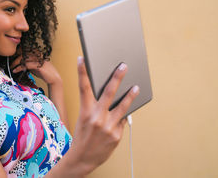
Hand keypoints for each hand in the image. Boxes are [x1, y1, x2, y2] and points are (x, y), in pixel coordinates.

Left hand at [11, 55, 61, 85]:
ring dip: (15, 63)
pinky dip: (19, 68)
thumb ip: (27, 62)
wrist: (53, 78)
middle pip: (23, 53)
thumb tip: (17, 62)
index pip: (24, 49)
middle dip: (15, 58)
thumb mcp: (33, 66)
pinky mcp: (39, 65)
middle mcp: (38, 54)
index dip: (17, 53)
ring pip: (23, 58)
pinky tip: (15, 70)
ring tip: (11, 68)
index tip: (11, 58)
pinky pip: (26, 65)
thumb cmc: (43, 72)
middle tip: (10, 64)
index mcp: (37, 52)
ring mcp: (39, 59)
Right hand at [67, 56, 139, 174]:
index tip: (82, 59)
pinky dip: (122, 117)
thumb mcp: (83, 118)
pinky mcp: (117, 135)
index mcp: (85, 111)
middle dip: (117, 77)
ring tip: (136, 87)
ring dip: (130, 95)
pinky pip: (122, 120)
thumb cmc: (82, 136)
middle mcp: (97, 117)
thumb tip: (110, 93)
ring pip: (123, 106)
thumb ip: (93, 106)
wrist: (82, 158)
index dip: (82, 72)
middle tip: (123, 66)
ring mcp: (108, 126)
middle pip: (109, 92)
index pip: (83, 87)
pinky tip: (123, 115)